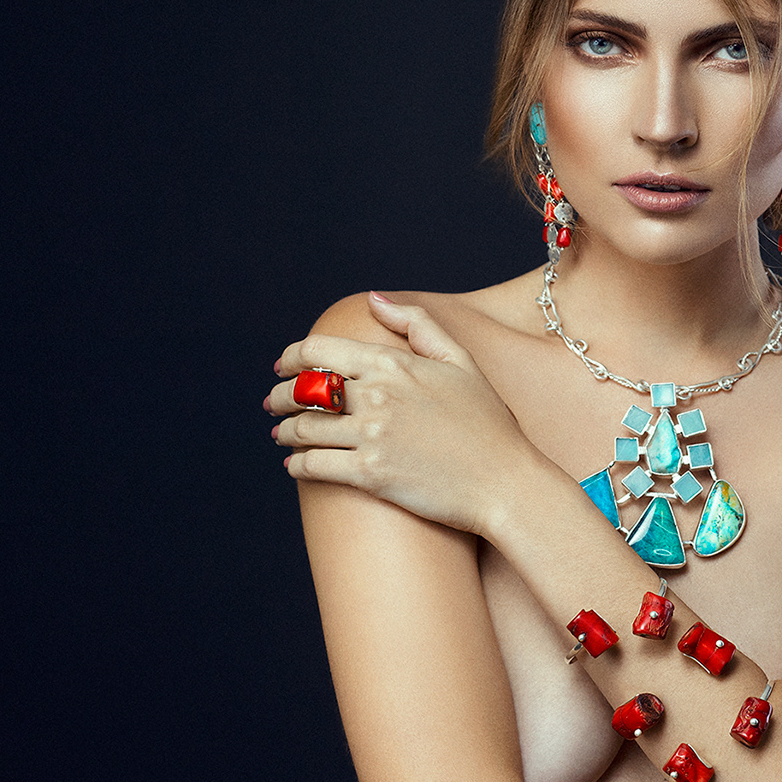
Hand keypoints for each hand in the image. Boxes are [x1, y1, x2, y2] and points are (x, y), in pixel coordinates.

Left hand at [267, 293, 541, 535]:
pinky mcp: (370, 475)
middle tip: (275, 403)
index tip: (284, 366)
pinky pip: (313, 466)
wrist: (506, 482)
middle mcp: (378, 396)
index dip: (291, 357)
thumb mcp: (462, 363)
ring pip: (303, 429)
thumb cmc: (489, 424)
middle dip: (281, 396)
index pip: (319, 351)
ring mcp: (372, 436)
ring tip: (282, 434)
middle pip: (304, 390)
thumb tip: (375, 300)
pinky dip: (297, 465)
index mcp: (394, 364)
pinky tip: (296, 465)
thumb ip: (418, 324)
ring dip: (284, 431)